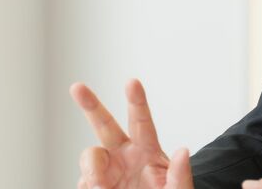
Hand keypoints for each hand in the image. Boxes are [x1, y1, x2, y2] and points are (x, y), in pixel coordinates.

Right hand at [71, 79, 193, 188]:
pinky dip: (88, 187)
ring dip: (92, 170)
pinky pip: (83, 182)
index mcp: (147, 151)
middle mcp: (124, 155)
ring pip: (90, 156)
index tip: (132, 82)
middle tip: (77, 87)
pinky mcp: (91, 186)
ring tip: (102, 188)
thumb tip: (184, 151)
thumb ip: (180, 174)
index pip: (142, 122)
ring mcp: (106, 171)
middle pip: (105, 125)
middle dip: (91, 105)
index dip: (137, 101)